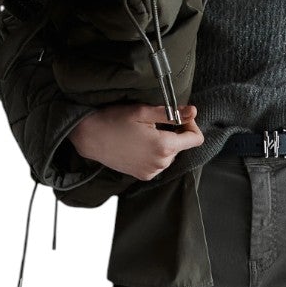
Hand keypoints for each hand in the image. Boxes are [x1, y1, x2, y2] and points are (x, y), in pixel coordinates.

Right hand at [70, 102, 203, 181]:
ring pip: (170, 155)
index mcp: (164, 146)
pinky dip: (154, 153)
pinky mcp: (143, 175)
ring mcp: (152, 171)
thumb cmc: (114, 120)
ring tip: (143, 133)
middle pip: (181, 146)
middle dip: (174, 133)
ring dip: (163, 143)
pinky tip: (138, 145)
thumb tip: (193, 111)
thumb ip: (171, 113)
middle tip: (153, 122)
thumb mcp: (143, 111)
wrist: (89, 137)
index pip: (195, 139)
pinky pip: (158, 163)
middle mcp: (161, 163)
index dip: (191, 125)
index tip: (179, 117)